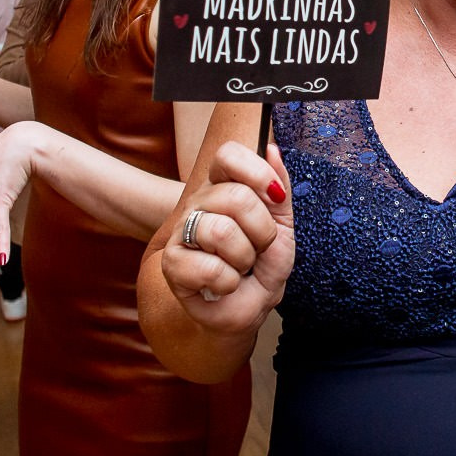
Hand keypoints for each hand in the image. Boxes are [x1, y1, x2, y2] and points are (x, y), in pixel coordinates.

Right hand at [160, 141, 293, 333]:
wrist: (248, 306)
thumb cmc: (262, 265)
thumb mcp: (283, 225)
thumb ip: (279, 189)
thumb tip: (273, 149)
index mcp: (224, 187)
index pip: (228, 155)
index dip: (256, 171)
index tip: (274, 197)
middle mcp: (199, 203)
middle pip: (235, 196)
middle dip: (262, 231)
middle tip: (258, 247)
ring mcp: (182, 231)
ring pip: (221, 231)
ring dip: (244, 258)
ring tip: (241, 266)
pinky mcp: (172, 264)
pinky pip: (210, 267)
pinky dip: (229, 282)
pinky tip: (225, 284)